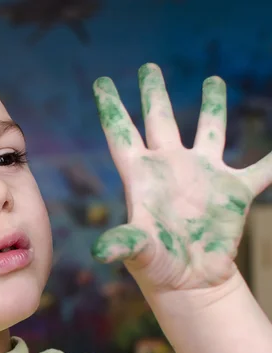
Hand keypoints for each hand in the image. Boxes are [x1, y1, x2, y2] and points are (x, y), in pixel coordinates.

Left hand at [91, 63, 270, 290]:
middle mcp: (170, 168)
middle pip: (161, 120)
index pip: (122, 133)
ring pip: (210, 131)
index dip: (113, 108)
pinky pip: (262, 168)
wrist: (191, 282)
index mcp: (142, 176)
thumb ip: (124, 244)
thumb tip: (100, 252)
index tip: (101, 83)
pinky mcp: (234, 192)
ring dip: (213, 107)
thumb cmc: (158, 267)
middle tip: (148, 66)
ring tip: (213, 80)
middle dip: (154, 92)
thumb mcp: (139, 252)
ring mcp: (203, 176)